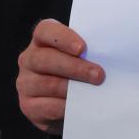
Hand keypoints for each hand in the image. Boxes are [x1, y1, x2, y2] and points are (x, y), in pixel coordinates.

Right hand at [16, 19, 104, 134]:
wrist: (66, 101)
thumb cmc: (79, 69)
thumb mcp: (83, 55)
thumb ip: (90, 50)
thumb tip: (112, 55)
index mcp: (42, 39)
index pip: (45, 31)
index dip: (63, 38)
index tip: (82, 48)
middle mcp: (29, 58)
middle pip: (46, 59)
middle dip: (75, 67)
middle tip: (98, 75)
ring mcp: (26, 82)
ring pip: (48, 84)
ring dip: (73, 88)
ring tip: (94, 90)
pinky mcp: (28, 105)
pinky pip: (47, 106)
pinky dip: (65, 106)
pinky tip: (80, 105)